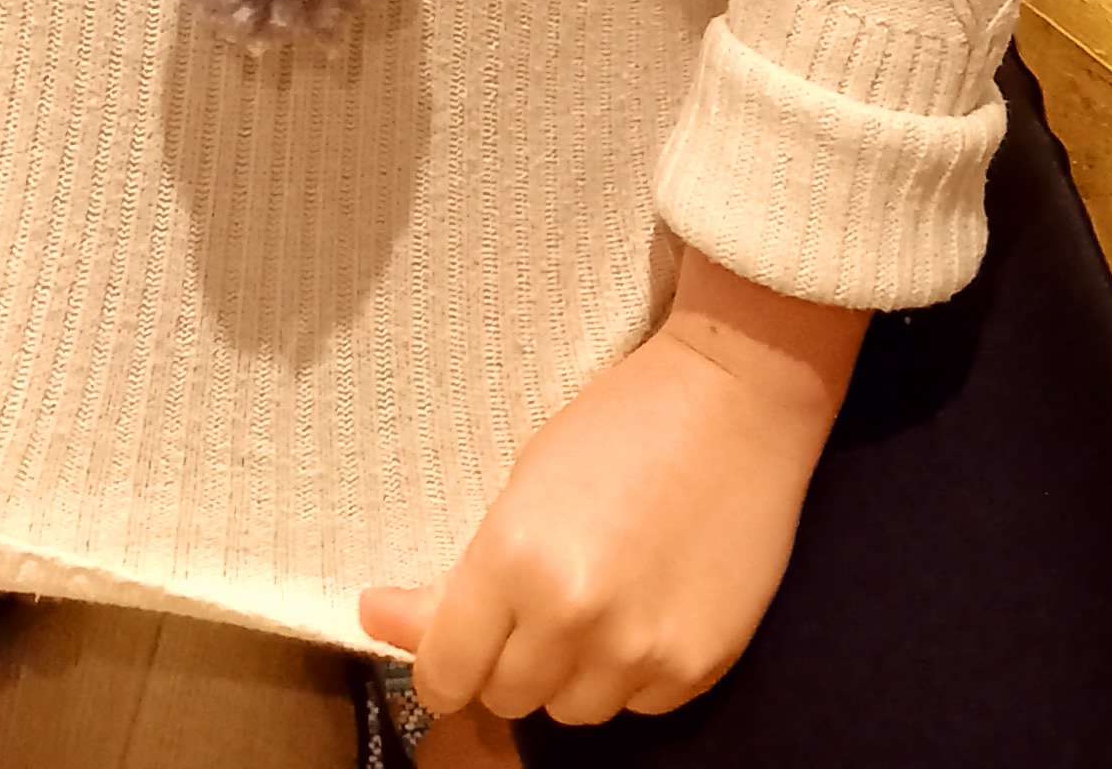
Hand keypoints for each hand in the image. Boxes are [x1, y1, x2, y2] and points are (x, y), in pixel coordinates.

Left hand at [357, 253, 863, 729]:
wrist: (737, 399)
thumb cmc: (620, 422)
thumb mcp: (523, 483)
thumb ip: (456, 574)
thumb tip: (374, 617)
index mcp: (514, 559)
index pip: (444, 674)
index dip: (441, 665)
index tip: (453, 647)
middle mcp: (572, 617)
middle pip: (505, 698)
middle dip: (508, 660)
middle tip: (536, 601)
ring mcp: (640, 649)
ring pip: (571, 712)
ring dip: (570, 671)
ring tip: (599, 598)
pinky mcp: (697, 665)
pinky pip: (637, 704)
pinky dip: (632, 671)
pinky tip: (648, 604)